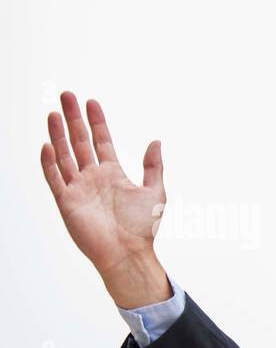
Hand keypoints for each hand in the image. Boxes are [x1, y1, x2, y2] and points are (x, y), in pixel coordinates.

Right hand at [40, 91, 170, 306]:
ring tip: (53, 113)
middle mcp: (93, 177)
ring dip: (58, 134)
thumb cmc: (142, 228)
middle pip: (79, 141)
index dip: (96, 121)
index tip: (91, 101)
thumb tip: (156, 141)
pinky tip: (48, 144)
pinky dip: (50, 162)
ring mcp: (78, 188)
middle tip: (66, 95)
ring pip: (64, 155)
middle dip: (73, 118)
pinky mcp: (67, 202)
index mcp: (112, 173)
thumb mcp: (154, 192)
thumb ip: (153, 166)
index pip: (101, 140)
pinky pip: (55, 178)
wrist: (129, 253)